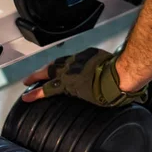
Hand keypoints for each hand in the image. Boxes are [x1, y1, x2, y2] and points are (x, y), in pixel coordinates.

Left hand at [22, 47, 147, 106]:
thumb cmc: (123, 69)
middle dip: (46, 69)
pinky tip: (28, 96)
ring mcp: (71, 71)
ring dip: (37, 77)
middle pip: (58, 63)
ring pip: (49, 73)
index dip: (63, 65)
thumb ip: (113, 65)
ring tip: (28, 82)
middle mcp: (78, 60)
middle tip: (36, 74)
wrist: (120, 75)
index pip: (72, 60)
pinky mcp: (67, 84)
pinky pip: (48, 89)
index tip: (60, 68)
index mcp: (89, 55)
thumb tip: (120, 69)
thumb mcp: (117, 62)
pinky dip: (37, 92)